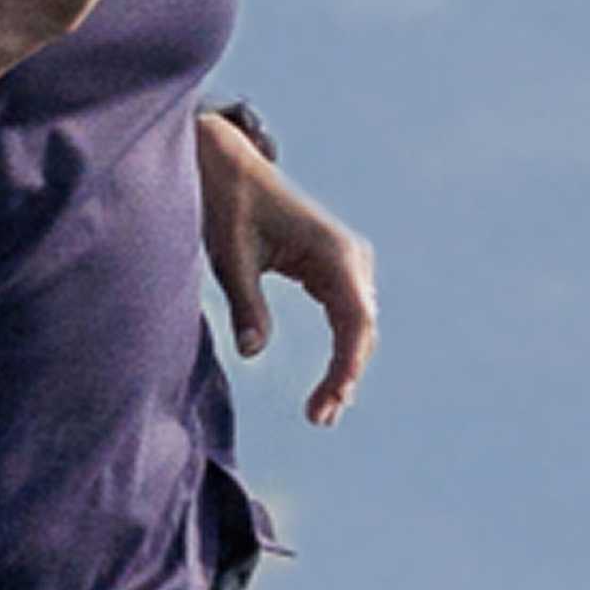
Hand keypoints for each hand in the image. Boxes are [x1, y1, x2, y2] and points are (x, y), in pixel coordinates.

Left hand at [200, 116, 375, 423]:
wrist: (229, 170)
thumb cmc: (227, 207)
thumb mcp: (230, 257)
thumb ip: (245, 303)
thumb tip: (252, 352)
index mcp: (332, 252)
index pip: (354, 320)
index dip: (346, 365)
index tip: (330, 401)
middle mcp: (350, 257)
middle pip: (362, 329)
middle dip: (345, 376)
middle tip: (318, 419)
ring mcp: (346, 263)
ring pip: (358, 327)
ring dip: (345, 369)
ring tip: (321, 412)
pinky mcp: (332, 269)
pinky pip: (346, 317)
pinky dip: (341, 351)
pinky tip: (329, 386)